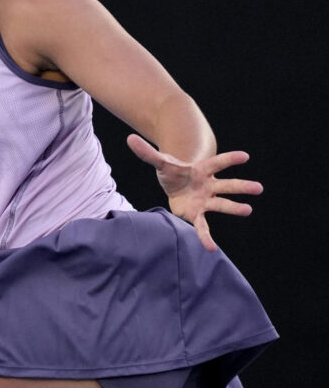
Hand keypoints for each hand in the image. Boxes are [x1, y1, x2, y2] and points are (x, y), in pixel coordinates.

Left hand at [126, 134, 263, 250]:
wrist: (175, 185)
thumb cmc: (173, 172)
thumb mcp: (160, 162)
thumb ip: (147, 153)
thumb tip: (129, 139)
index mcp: (202, 170)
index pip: (217, 163)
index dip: (230, 159)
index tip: (245, 156)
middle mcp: (209, 185)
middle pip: (227, 185)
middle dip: (241, 186)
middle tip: (258, 188)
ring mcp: (206, 200)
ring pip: (223, 204)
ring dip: (235, 207)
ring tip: (248, 209)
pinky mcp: (198, 214)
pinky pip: (204, 226)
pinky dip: (205, 236)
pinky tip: (211, 248)